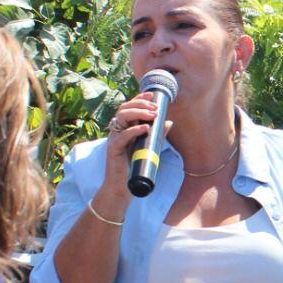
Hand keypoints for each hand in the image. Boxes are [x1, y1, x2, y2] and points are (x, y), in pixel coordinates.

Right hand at [94, 93, 168, 216]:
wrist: (123, 187)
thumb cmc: (136, 167)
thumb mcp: (150, 147)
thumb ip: (158, 135)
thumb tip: (169, 121)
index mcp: (124, 128)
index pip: (129, 107)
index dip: (139, 98)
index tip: (152, 95)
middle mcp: (117, 131)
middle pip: (124, 109)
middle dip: (140, 104)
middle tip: (155, 107)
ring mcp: (114, 139)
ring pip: (121, 118)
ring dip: (138, 113)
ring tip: (152, 115)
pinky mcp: (113, 149)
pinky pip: (122, 136)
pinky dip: (134, 130)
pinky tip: (145, 128)